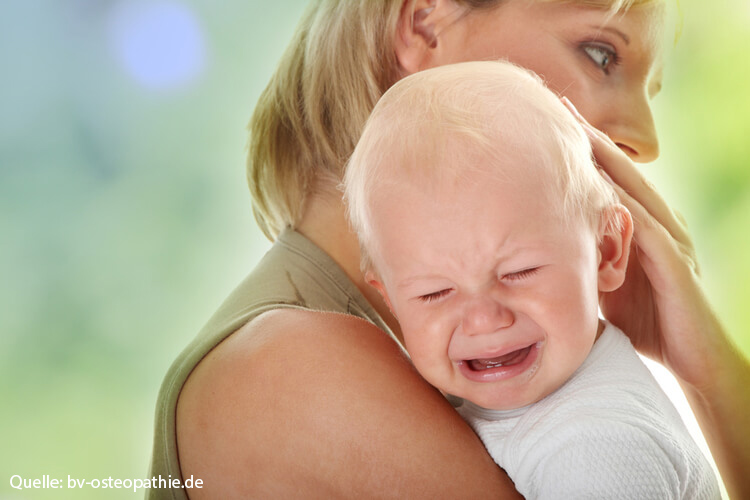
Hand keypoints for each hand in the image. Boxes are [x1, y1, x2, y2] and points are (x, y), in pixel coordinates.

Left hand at [562, 96, 749, 499]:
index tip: (546, 121)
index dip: (580, 149)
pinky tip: (598, 184)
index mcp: (640, 228)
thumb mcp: (604, 283)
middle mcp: (658, 225)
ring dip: (603, 158)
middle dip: (588, 138)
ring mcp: (670, 241)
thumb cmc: (646, 324)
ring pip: (633, 189)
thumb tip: (537, 250)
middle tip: (555, 105)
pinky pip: (645, 227)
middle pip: (619, 171)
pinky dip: (622, 203)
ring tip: (572, 128)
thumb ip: (582, 259)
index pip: (607, 178)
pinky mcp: (674, 265)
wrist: (692, 363)